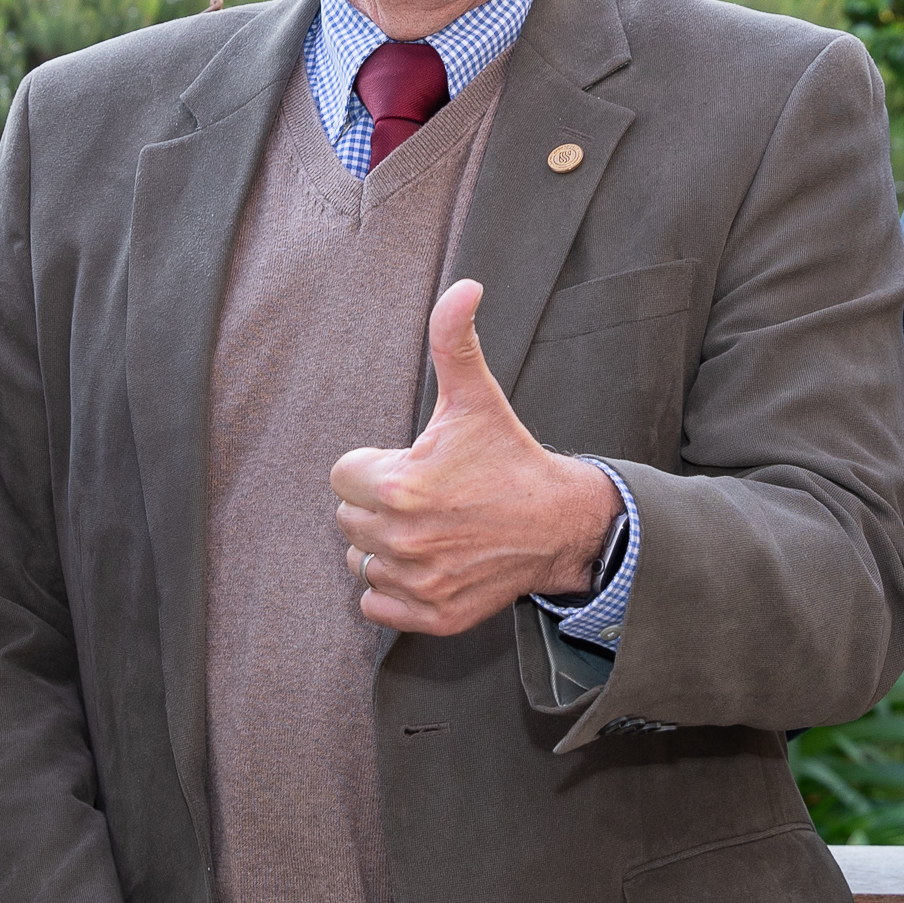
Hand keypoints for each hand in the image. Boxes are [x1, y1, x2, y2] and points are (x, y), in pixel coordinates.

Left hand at [330, 281, 622, 637]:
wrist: (561, 524)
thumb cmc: (510, 459)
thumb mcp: (476, 397)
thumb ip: (454, 339)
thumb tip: (463, 287)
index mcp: (399, 487)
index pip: (342, 477)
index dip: (375, 467)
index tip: (413, 465)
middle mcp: (401, 540)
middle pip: (348, 519)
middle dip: (379, 505)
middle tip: (427, 495)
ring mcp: (416, 583)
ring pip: (361, 561)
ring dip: (385, 547)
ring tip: (430, 528)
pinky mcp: (431, 615)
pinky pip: (375, 605)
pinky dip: (394, 591)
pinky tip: (428, 563)